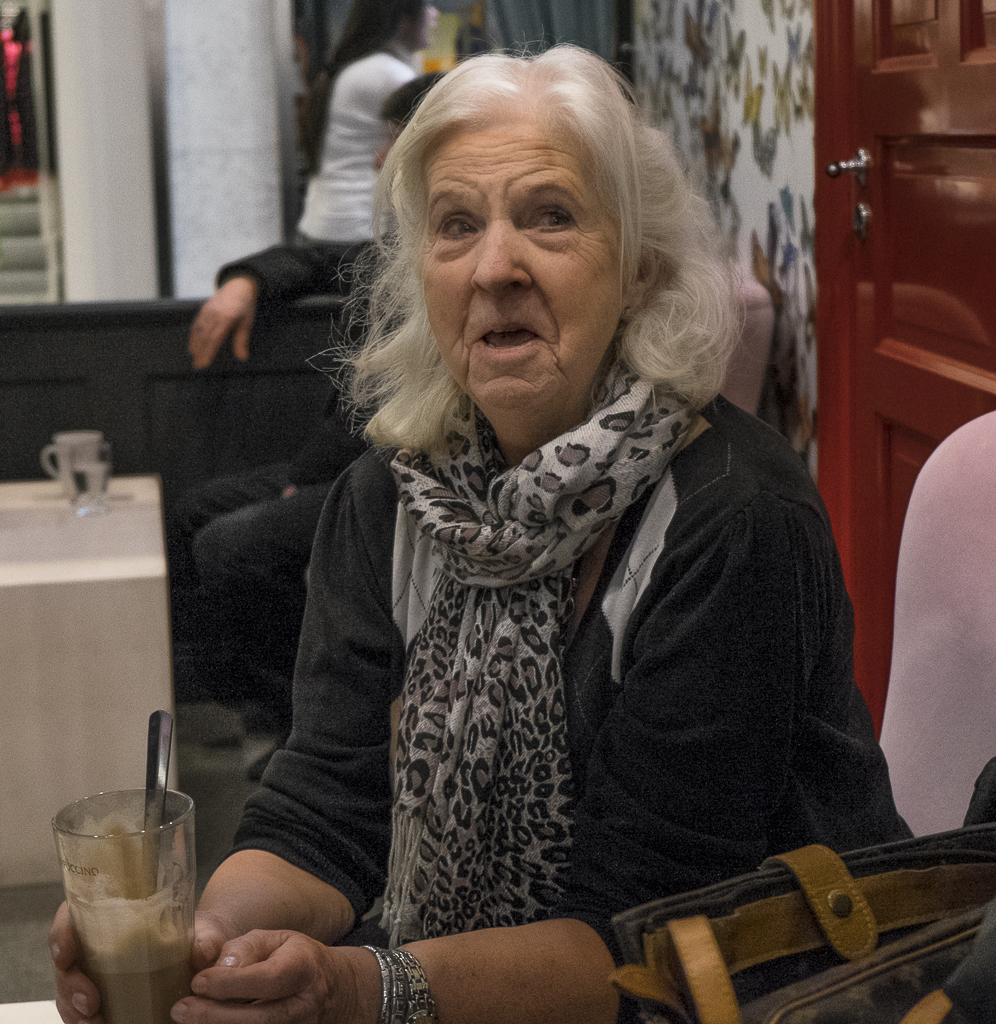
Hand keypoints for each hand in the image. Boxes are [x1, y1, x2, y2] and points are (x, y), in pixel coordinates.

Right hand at [49, 903, 234, 1023]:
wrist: (202, 955)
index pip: (71, 917)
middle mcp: (96, 942)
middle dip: (70, 985)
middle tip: (92, 1003)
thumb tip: (203, 952)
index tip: (65, 954)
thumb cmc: (198, 935)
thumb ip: (207, 940)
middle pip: (65, 962)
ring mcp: (94, 971)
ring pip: (67, 992)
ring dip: (74, 1010)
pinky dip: (84, 1021)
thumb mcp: (206, 932)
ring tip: (96, 1022)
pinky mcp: (101, 996)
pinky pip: (80, 1011)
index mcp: (113, 914)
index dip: (61, 934)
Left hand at [171, 931, 378, 1023]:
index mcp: (305, 968)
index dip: (231, 984)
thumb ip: (248, 947)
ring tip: (186, 1020)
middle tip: (180, 1009)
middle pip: (259, 1019)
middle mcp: (305, 1005)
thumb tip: (221, 966)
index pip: (269, 979)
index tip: (198, 981)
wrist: (334, 990)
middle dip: (215, 1017)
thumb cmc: (297, 959)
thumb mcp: (278, 939)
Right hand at [188, 276, 259, 368]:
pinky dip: (193, 336)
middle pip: (205, 337)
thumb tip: (242, 357)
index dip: (208, 352)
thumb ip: (242, 341)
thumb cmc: (245, 306)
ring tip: (194, 359)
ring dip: (195, 346)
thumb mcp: (247, 323)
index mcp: (227, 317)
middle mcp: (214, 314)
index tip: (205, 364)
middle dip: (200, 353)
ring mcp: (207, 311)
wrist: (238, 286)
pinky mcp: (203, 309)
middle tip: (198, 367)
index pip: (215, 338)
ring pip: (198, 331)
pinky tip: (192, 346)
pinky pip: (196, 324)